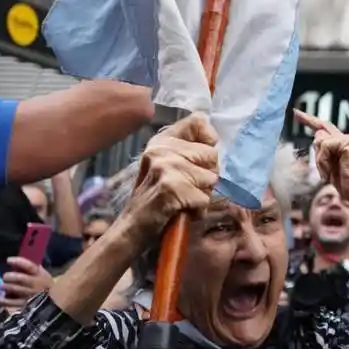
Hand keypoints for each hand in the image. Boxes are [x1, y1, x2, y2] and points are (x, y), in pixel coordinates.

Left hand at [0, 256, 54, 308]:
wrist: (54, 303)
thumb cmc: (46, 286)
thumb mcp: (44, 275)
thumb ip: (34, 268)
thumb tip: (20, 262)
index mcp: (40, 275)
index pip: (29, 266)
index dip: (18, 262)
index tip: (8, 260)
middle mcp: (35, 284)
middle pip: (19, 278)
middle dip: (9, 276)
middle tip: (5, 277)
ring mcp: (29, 295)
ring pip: (13, 289)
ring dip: (5, 286)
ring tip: (3, 286)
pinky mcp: (24, 305)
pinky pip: (10, 302)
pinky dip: (2, 300)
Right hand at [124, 114, 220, 237]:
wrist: (133, 228)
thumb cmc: (157, 198)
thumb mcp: (168, 166)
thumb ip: (189, 150)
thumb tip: (214, 141)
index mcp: (162, 141)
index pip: (198, 121)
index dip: (208, 140)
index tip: (200, 157)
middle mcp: (161, 149)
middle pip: (212, 155)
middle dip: (207, 176)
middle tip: (186, 188)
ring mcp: (165, 167)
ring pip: (211, 178)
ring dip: (202, 194)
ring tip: (182, 199)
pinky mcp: (171, 187)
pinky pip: (204, 198)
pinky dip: (197, 210)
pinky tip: (181, 211)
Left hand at [294, 110, 348, 205]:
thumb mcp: (332, 168)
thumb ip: (325, 152)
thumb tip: (317, 136)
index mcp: (348, 142)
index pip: (326, 128)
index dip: (310, 120)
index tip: (296, 113)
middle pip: (320, 135)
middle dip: (319, 155)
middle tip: (329, 174)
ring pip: (321, 141)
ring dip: (321, 161)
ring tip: (332, 175)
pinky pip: (325, 146)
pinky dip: (324, 162)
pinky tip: (331, 173)